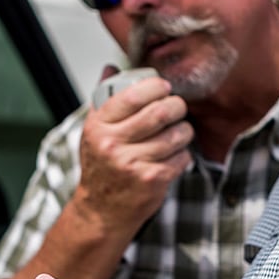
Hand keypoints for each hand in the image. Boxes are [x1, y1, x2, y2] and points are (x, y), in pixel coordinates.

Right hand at [75, 66, 193, 233]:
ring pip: (176, 134)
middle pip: (160, 112)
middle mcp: (112, 144)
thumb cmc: (101, 167)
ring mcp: (132, 163)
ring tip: (179, 132)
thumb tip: (112, 68)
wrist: (101, 210)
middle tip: (177, 107)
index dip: (155, 87)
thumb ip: (103, 99)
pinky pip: (181, 157)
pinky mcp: (151, 180)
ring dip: (184, 131)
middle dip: (177, 106)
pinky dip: (183, 154)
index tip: (163, 87)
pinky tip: (174, 155)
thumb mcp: (93, 131)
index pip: (132, 95)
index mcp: (99, 126)